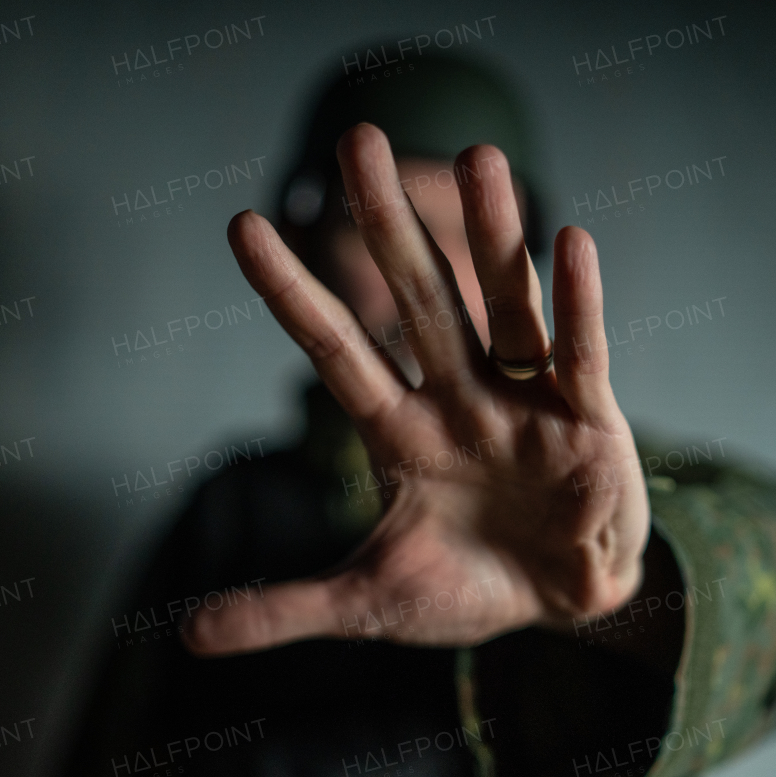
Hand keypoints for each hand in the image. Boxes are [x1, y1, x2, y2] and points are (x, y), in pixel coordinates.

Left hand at [185, 123, 648, 655]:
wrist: (559, 606)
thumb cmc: (466, 588)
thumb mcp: (370, 602)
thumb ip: (286, 608)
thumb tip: (187, 637)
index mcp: (398, 433)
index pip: (334, 351)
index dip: (291, 292)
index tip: (241, 223)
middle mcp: (456, 398)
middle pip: (417, 299)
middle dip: (388, 223)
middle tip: (360, 139)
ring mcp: (522, 401)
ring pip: (503, 306)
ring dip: (494, 237)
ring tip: (479, 156)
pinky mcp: (588, 419)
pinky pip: (580, 353)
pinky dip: (578, 305)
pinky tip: (571, 241)